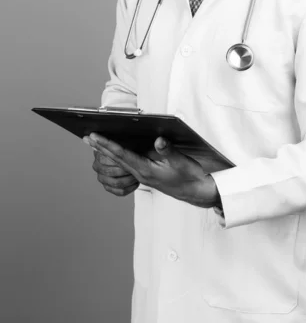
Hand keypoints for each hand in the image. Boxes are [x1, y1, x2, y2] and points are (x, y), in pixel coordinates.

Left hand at [88, 134, 220, 207]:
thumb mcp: (181, 162)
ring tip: (95, 142)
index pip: (122, 155)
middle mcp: (141, 174)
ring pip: (120, 162)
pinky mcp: (146, 174)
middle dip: (101, 147)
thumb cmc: (189, 177)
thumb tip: (158, 140)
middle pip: (116, 159)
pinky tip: (113, 151)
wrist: (196, 192)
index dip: (107, 144)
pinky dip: (117, 155)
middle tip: (86, 137)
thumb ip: (168, 150)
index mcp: (146, 171)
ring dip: (107, 151)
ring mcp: (142, 175)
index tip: (95, 136)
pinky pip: (127, 164)